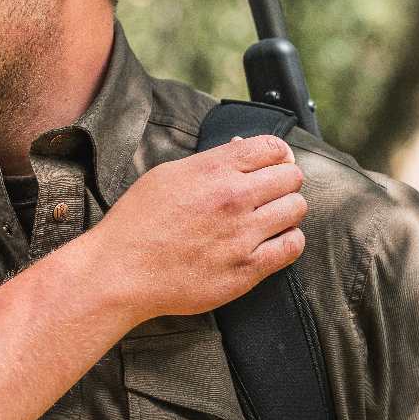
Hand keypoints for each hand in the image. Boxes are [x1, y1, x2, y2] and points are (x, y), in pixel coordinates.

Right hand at [92, 132, 306, 322]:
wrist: (121, 272)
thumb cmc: (137, 224)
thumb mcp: (167, 175)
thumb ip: (210, 162)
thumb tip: (242, 148)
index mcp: (213, 170)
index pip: (272, 147)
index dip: (278, 155)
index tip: (274, 165)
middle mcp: (233, 198)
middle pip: (291, 177)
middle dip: (284, 182)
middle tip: (271, 194)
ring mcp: (242, 235)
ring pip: (296, 209)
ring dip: (288, 211)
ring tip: (272, 219)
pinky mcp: (247, 269)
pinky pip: (292, 247)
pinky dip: (290, 241)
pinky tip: (274, 242)